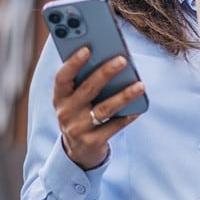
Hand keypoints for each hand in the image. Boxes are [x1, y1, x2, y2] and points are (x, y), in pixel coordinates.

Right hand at [52, 47, 145, 169]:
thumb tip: (109, 59)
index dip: (73, 63)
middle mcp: (65, 113)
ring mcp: (78, 129)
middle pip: (88, 89)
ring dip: (123, 96)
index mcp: (59, 97)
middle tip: (122, 60)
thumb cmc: (80, 113)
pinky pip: (113, 126)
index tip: (87, 49)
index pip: (62, 78)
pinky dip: (127, 117)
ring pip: (104, 109)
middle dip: (105, 73)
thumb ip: (84, 81)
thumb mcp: (74, 99)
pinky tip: (138, 108)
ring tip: (140, 85)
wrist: (78, 150)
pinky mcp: (92, 142)